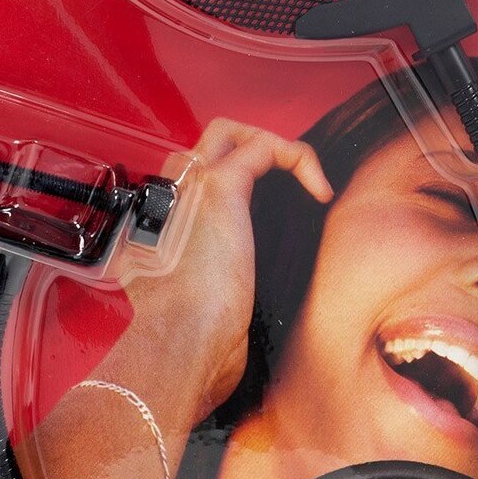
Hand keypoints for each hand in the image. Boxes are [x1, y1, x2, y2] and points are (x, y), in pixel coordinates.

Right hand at [115, 118, 331, 423]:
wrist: (176, 346)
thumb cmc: (186, 344)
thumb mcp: (192, 314)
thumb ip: (207, 296)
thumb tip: (235, 308)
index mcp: (158, 228)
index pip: (192, 184)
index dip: (232, 191)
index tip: (264, 224)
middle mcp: (169, 199)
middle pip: (204, 148)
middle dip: (248, 153)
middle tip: (283, 186)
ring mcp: (190, 188)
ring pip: (228, 132)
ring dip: (270, 147)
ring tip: (302, 179)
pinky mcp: (220, 187)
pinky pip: (264, 147)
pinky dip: (298, 158)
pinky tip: (319, 190)